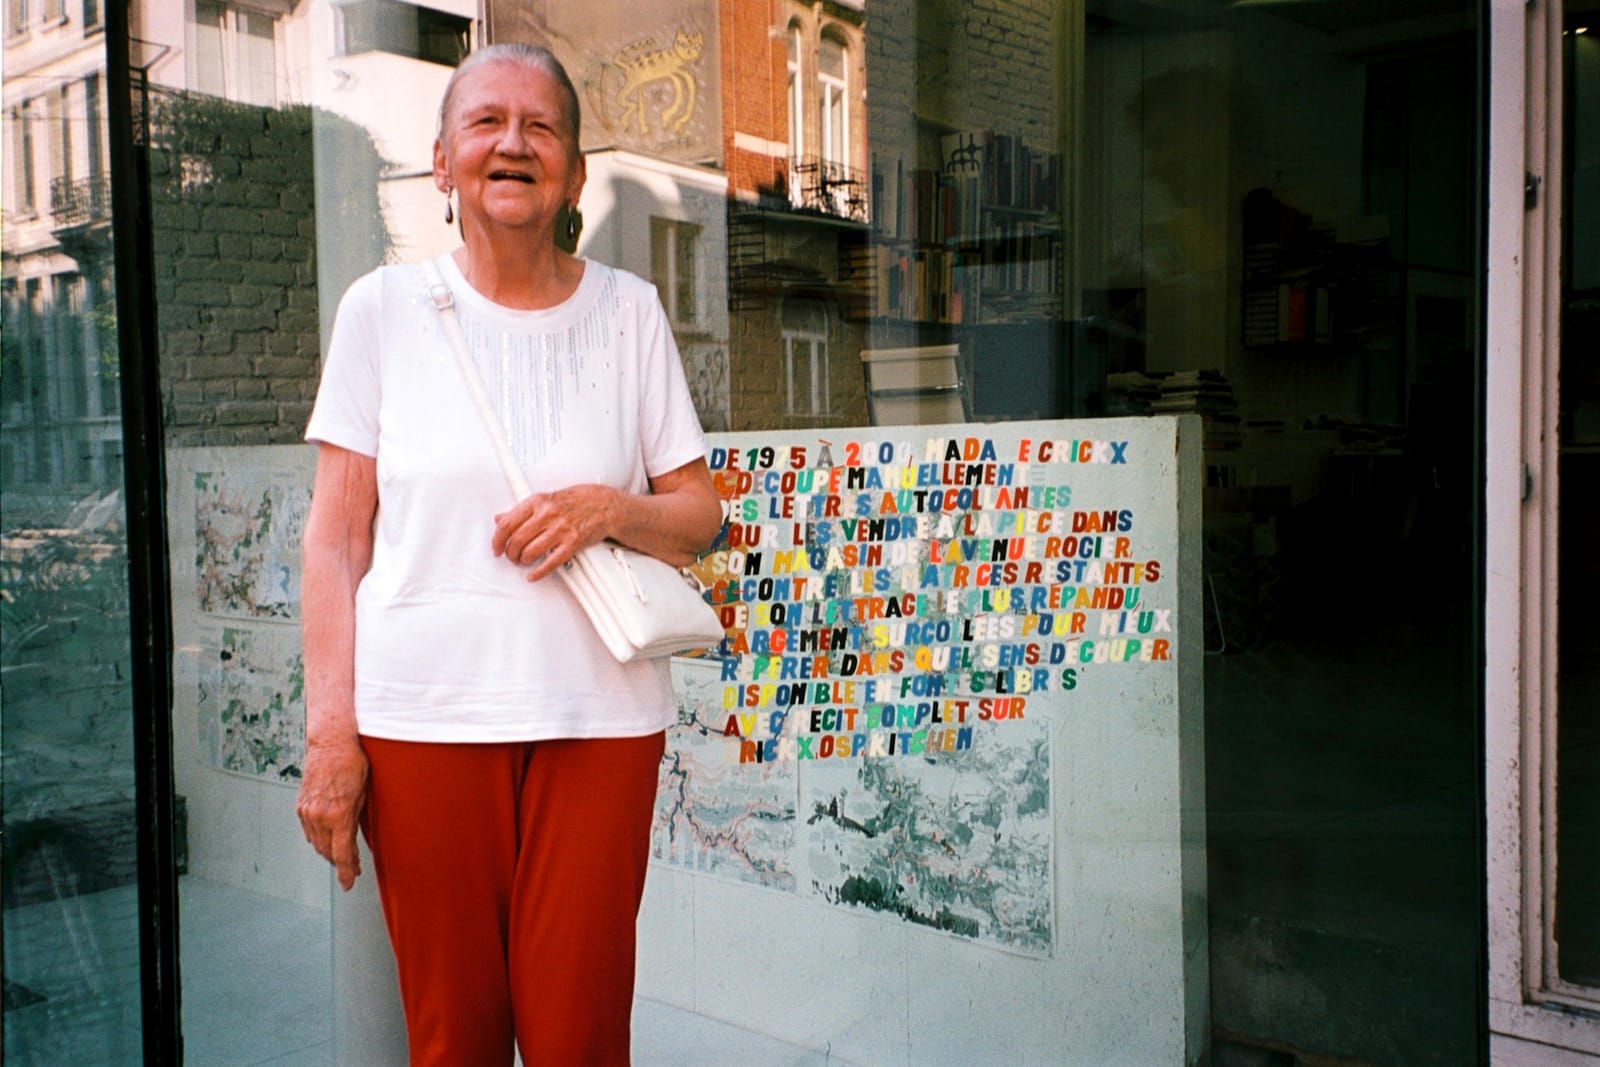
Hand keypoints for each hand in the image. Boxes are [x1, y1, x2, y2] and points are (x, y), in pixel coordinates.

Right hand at [296, 737, 368, 890]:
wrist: (331, 744)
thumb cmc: (353, 764)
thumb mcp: (364, 796)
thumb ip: (356, 823)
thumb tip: (355, 843)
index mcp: (338, 815)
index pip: (341, 854)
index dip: (346, 872)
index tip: (349, 883)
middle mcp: (319, 816)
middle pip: (328, 852)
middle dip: (340, 863)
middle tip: (353, 868)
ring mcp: (307, 812)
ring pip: (317, 844)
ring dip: (329, 851)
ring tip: (342, 854)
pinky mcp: (300, 807)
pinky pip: (309, 831)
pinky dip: (319, 838)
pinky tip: (328, 838)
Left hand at [492, 485, 618, 580]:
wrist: (603, 505)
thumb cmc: (574, 502)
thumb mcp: (544, 500)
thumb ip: (521, 511)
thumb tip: (499, 519)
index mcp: (537, 502)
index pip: (507, 524)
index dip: (497, 540)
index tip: (496, 548)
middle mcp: (547, 514)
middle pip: (516, 540)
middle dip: (510, 553)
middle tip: (512, 557)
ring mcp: (561, 529)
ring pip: (530, 552)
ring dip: (523, 561)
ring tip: (524, 561)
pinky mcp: (572, 542)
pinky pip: (551, 562)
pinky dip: (538, 572)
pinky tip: (533, 575)